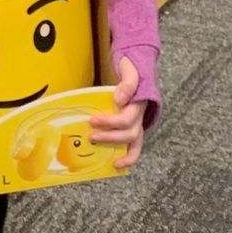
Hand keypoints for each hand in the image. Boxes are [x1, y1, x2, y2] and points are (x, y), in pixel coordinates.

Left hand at [88, 56, 146, 170]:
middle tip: (92, 136)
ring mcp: (137, 123)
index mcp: (138, 103)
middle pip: (129, 133)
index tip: (93, 120)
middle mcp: (140, 116)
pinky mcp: (132, 127)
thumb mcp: (130, 69)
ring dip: (119, 150)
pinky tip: (116, 165)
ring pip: (133, 143)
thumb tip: (119, 100)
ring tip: (106, 157)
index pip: (126, 119)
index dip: (110, 122)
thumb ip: (128, 82)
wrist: (138, 67)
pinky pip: (134, 146)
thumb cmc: (132, 69)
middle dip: (110, 137)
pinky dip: (128, 157)